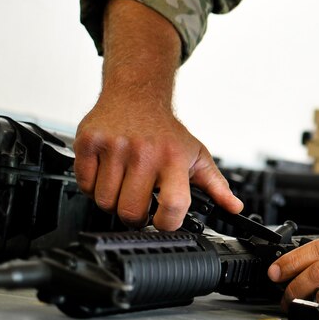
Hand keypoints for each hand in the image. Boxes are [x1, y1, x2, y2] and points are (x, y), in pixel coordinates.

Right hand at [73, 96, 242, 230]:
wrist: (138, 95)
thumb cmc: (167, 131)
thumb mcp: (197, 156)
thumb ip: (216, 185)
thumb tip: (234, 207)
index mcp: (174, 159)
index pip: (172, 205)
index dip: (167, 223)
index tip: (164, 222)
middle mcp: (144, 152)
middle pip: (130, 211)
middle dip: (135, 215)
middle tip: (140, 202)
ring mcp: (115, 147)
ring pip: (105, 202)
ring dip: (112, 200)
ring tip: (125, 183)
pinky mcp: (90, 143)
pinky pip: (85, 185)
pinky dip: (93, 186)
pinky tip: (108, 172)